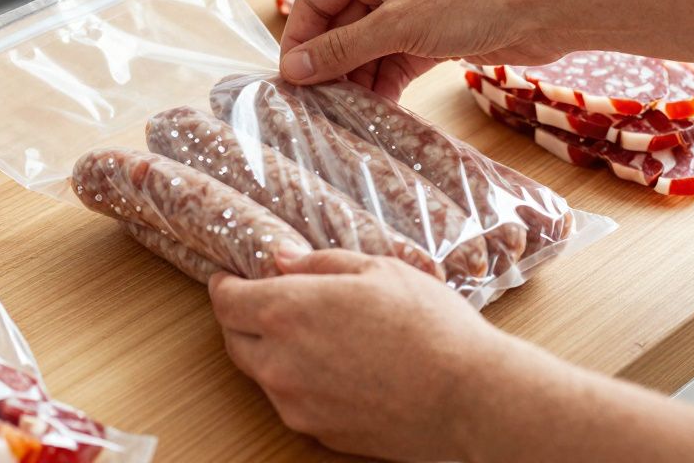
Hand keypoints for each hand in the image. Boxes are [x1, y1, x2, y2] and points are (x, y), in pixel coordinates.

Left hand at [208, 247, 518, 461]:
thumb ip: (320, 263)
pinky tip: (338, 366)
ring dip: (272, 352)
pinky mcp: (318, 432)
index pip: (225, 300)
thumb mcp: (378, 269)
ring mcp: (295, 403)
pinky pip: (292, 401)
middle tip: (268, 302)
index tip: (231, 277)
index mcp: (285, 312)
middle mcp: (278, 362)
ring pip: (262, 374)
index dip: (225, 285)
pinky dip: (300, 382)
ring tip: (315, 334)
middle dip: (243, 318)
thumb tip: (282, 261)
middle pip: (234, 339)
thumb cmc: (430, 327)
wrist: (468, 399)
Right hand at [279, 0, 571, 99]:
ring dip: (356, 79)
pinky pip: (392, 61)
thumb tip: (296, 69)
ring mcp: (408, 8)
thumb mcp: (398, 26)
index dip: (300, 40)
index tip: (290, 81)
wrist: (546, 8)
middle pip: (338, 27)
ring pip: (365, 48)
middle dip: (329, 66)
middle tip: (315, 106)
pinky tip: (375, 111)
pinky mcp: (430, 34)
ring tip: (344, 114)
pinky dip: (383, 84)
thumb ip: (344, 48)